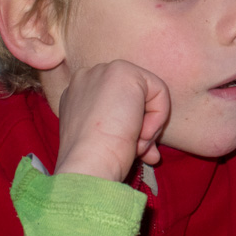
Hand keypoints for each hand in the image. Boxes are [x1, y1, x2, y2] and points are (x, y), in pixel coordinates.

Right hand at [53, 60, 169, 181]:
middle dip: (142, 126)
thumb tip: (143, 141)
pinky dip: (158, 117)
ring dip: (149, 125)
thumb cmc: (95, 161)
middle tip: (138, 150)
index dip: (130, 128)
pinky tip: (142, 134)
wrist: (88, 164)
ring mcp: (102, 71)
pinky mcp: (123, 71)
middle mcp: (86, 78)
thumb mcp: (104, 138)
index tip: (130, 150)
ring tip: (137, 146)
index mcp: (76, 96)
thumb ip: (121, 128)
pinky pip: (159, 91)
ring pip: (147, 93)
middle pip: (133, 97)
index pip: (117, 105)